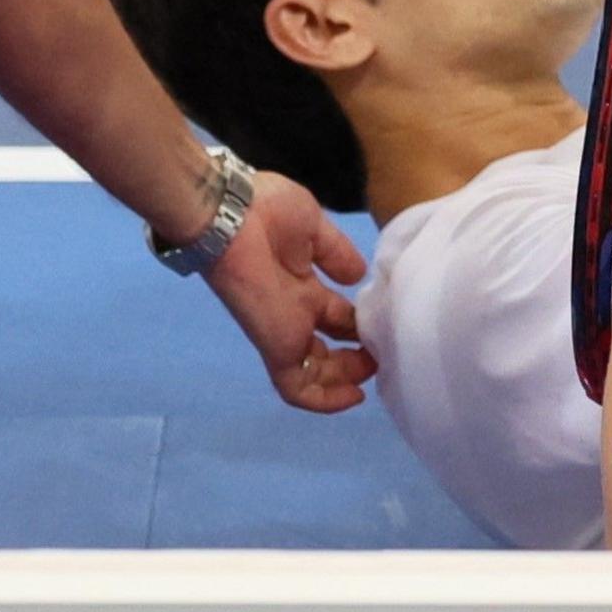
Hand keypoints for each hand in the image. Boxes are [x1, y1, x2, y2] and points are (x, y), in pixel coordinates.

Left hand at [204, 172, 378, 413]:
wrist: (226, 215)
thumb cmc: (266, 211)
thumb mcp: (313, 226)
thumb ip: (336, 253)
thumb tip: (358, 276)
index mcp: (302, 285)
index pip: (334, 317)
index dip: (359, 327)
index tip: (384, 327)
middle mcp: (294, 313)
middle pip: (326, 348)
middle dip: (355, 357)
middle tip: (382, 354)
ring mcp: (284, 331)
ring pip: (314, 373)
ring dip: (344, 379)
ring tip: (373, 371)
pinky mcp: (275, 345)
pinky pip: (296, 387)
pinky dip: (323, 400)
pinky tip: (352, 396)